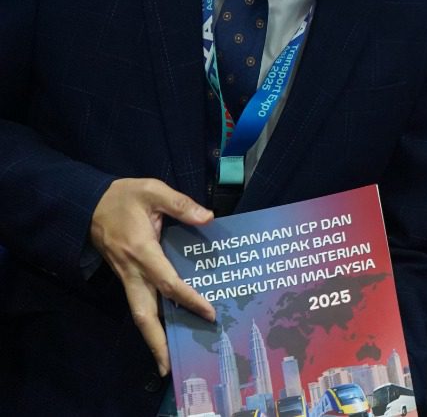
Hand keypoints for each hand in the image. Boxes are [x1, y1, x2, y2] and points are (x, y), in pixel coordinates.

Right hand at [89, 178, 215, 375]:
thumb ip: (180, 204)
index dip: (189, 299)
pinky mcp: (127, 277)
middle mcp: (132, 271)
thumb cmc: (123, 197)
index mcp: (141, 251)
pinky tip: (168, 330)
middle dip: (157, 341)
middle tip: (170, 365)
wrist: (88, 204)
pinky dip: (153, 321)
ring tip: (167, 361)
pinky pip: (140, 303)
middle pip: (143, 314)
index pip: (168, 282)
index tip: (209, 312)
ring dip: (152, 338)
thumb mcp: (151, 190)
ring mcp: (127, 277)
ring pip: (139, 314)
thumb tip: (208, 217)